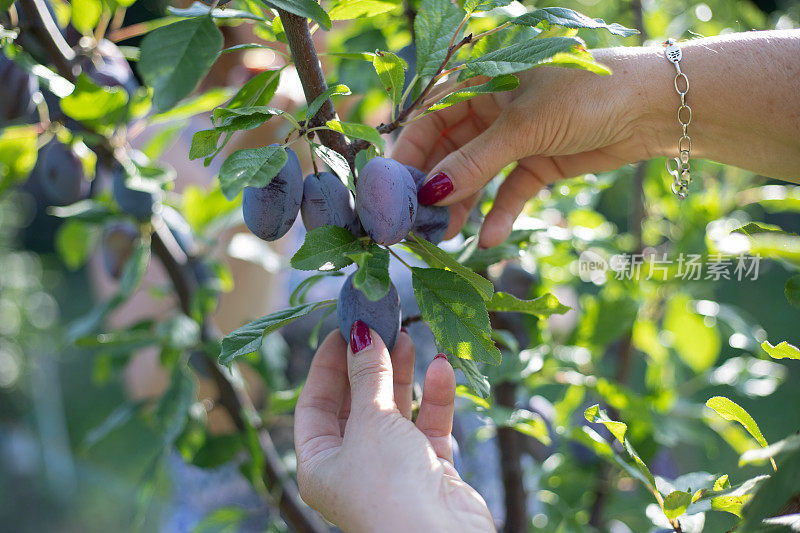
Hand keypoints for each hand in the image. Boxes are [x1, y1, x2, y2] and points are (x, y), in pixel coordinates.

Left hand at [294, 322, 494, 531]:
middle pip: (357, 403)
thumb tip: (360, 333)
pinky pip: (427, 425)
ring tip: (408, 336)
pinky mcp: (429, 470)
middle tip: (381, 326)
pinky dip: (434, 398)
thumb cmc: (389, 485)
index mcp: (319, 463)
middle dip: (369, 364)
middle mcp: (353, 466)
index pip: (315, 404)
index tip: (345, 329)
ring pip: (394, 411)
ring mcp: (393, 468)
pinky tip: (441, 367)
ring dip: (402, 374)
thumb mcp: (370, 421)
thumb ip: (368, 374)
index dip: (328, 365)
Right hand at [393, 47, 656, 248]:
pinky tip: (487, 239)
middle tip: (420, 224)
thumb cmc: (587, 93)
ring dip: (463, 205)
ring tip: (448, 237)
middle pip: (450, 151)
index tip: (398, 194)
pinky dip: (500, 213)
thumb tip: (429, 195)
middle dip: (436, 188)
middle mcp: (492, 108)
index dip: (412, 155)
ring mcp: (515, 137)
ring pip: (476, 175)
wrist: (655, 107)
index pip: (429, 119)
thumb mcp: (523, 127)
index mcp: (481, 82)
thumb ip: (473, 162)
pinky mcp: (538, 162)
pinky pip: (509, 190)